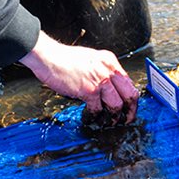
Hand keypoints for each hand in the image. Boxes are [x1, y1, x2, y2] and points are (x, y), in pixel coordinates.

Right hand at [20, 33, 138, 123]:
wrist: (48, 56)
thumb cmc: (65, 59)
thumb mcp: (91, 60)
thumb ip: (103, 72)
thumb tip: (110, 89)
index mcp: (110, 61)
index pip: (129, 83)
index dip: (130, 99)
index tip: (128, 108)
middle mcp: (108, 70)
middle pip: (130, 95)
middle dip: (130, 111)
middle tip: (125, 120)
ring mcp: (100, 80)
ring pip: (117, 105)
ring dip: (112, 117)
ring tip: (106, 122)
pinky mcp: (88, 90)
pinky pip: (97, 109)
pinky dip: (94, 116)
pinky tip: (89, 117)